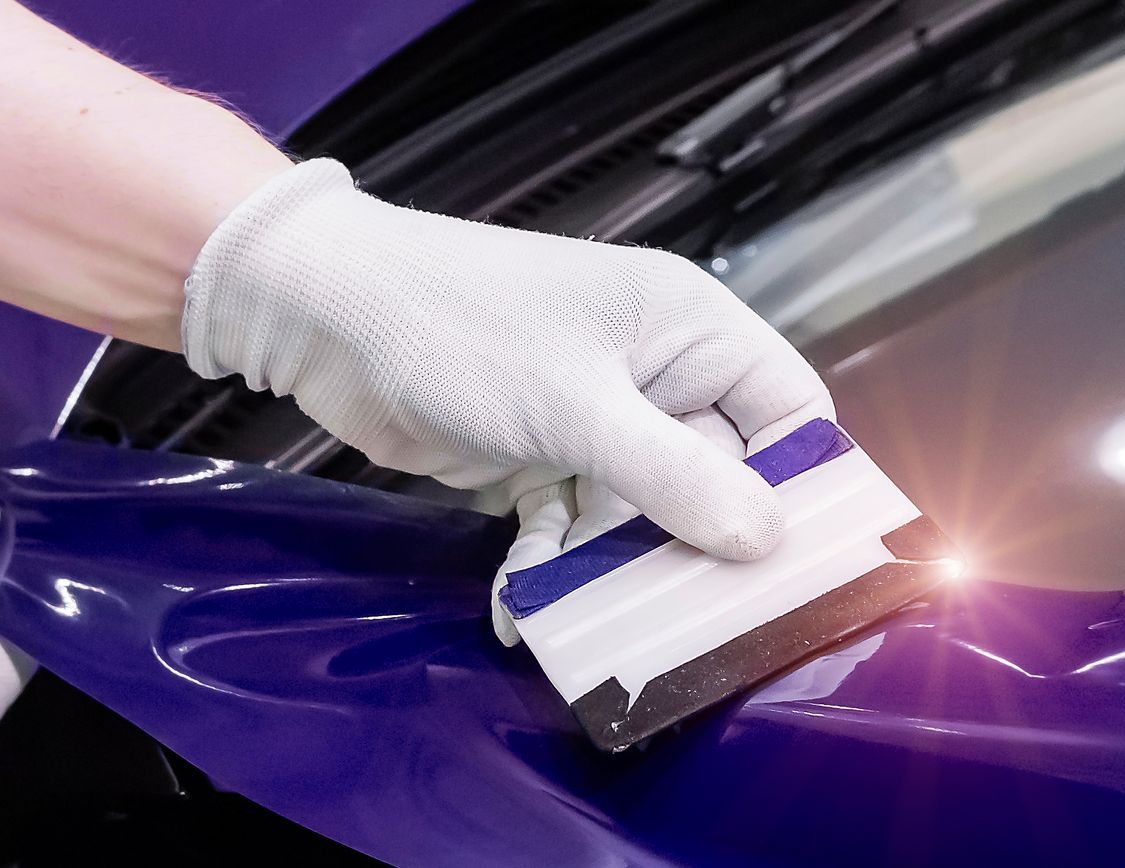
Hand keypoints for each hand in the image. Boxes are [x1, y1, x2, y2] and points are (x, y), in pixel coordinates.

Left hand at [182, 160, 832, 643]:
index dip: (803, 483)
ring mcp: (599, 415)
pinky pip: (575, 526)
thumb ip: (674, 477)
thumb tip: (766, 539)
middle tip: (703, 618)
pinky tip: (522, 608)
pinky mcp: (543, 454)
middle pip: (720, 474)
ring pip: (646, 512)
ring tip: (602, 626)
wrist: (320, 314)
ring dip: (618, 569)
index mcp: (691, 329)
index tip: (804, 562)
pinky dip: (554, 567)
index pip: (788, 410)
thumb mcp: (576, 407)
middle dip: (703, 546)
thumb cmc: (457, 326)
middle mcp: (658, 371)